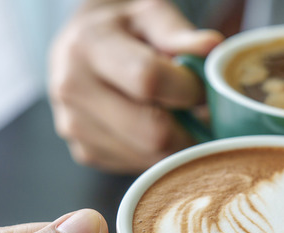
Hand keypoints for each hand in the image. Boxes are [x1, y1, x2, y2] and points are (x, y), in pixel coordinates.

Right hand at [49, 0, 223, 172]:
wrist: (81, 46)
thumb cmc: (124, 28)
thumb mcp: (151, 14)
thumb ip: (180, 33)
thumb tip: (211, 47)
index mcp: (88, 45)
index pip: (148, 80)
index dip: (187, 89)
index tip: (199, 87)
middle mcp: (72, 88)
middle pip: (151, 132)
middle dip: (189, 129)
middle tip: (199, 113)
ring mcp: (74, 126)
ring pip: (148, 157)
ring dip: (175, 144)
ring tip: (176, 116)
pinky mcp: (84, 152)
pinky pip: (136, 165)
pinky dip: (155, 153)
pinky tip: (153, 127)